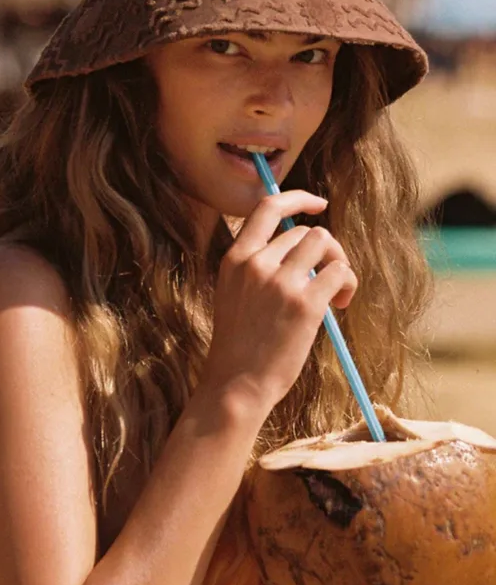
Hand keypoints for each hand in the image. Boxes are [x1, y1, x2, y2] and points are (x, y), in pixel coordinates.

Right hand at [202, 191, 356, 410]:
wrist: (236, 385)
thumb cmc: (239, 347)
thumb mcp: (235, 294)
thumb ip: (259, 268)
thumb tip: (303, 250)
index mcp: (235, 259)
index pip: (267, 208)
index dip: (298, 198)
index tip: (318, 204)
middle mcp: (257, 264)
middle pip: (306, 232)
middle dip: (325, 251)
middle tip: (329, 280)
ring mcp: (281, 282)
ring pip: (325, 244)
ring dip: (339, 263)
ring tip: (336, 293)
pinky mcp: (306, 303)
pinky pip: (341, 272)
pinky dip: (348, 283)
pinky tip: (340, 305)